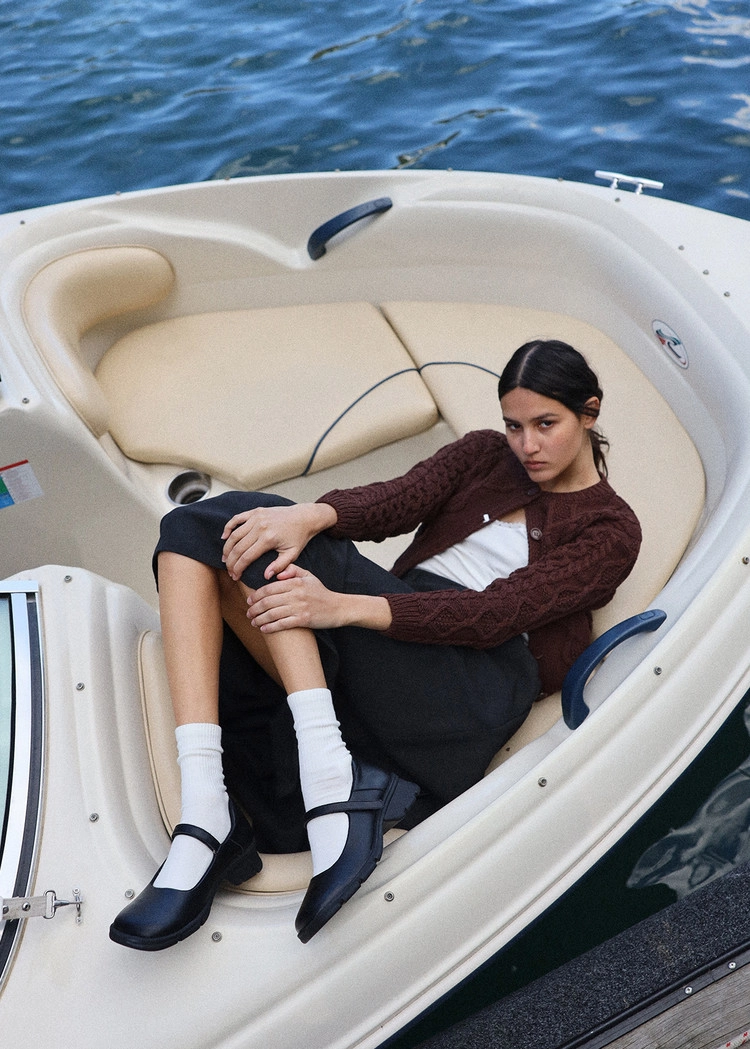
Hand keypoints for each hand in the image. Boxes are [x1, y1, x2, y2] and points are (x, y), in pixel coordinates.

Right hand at [221, 502, 336, 580]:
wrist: (304, 517)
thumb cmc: (299, 537)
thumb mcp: (292, 554)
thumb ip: (280, 566)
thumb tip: (266, 576)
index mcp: (268, 539)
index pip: (246, 557)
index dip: (238, 568)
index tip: (235, 577)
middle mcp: (260, 527)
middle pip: (237, 547)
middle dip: (231, 561)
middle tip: (229, 571)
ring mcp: (256, 517)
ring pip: (234, 535)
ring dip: (227, 548)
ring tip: (225, 559)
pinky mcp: (255, 511)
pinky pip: (237, 519)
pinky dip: (228, 528)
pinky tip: (224, 538)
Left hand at [246, 565, 343, 631]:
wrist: (338, 608)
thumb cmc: (321, 593)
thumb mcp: (309, 576)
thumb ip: (293, 570)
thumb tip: (276, 573)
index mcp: (295, 582)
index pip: (269, 588)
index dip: (256, 595)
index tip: (249, 600)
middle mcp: (296, 594)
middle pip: (268, 601)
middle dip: (254, 608)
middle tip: (248, 613)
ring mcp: (300, 607)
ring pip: (272, 614)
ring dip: (260, 619)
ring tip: (253, 622)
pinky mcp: (303, 620)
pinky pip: (282, 624)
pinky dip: (271, 627)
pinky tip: (264, 629)